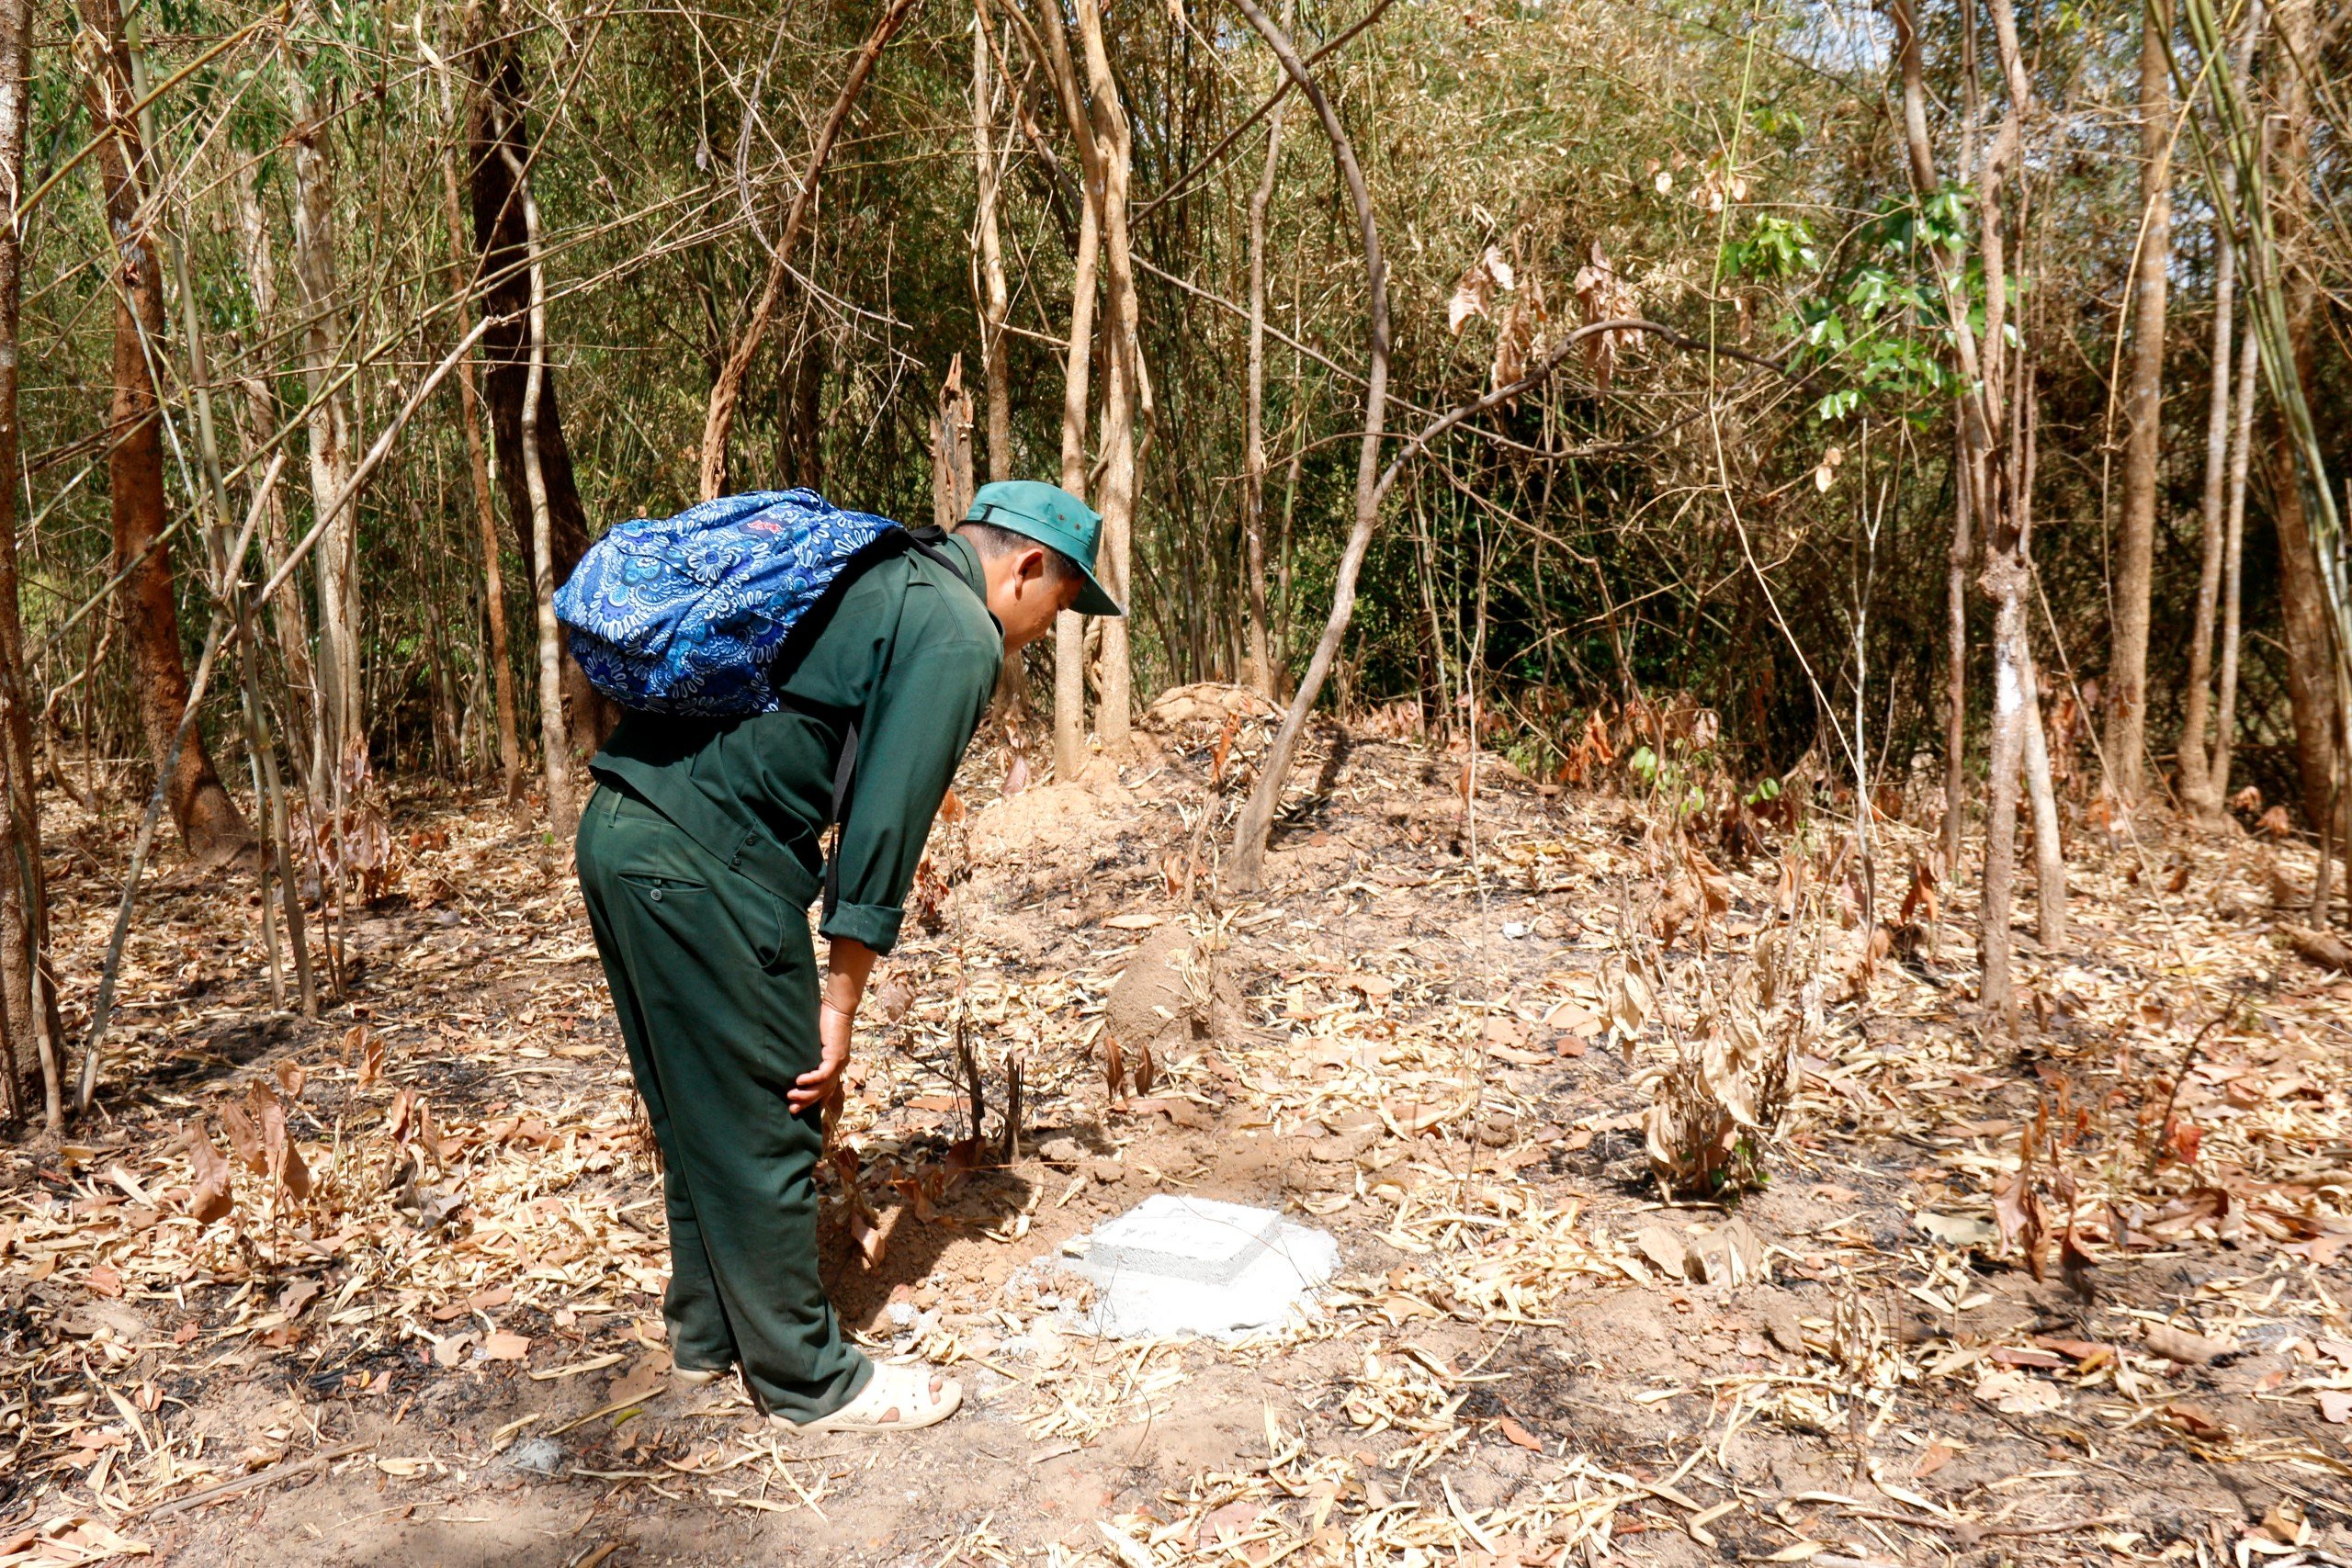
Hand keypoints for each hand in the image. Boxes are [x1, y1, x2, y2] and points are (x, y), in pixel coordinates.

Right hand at [790, 998, 852, 1113]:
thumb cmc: (826, 1020)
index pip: (827, 1088)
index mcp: (835, 1064)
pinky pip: (824, 1073)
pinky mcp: (836, 1055)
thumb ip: (809, 1052)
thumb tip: (793, 1059)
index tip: (802, 1108)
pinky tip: (799, 1081)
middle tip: (792, 1110)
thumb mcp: (816, 1042)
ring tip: (791, 1097)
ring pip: (823, 1086)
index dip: (816, 1101)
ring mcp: (839, 1062)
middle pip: (823, 1092)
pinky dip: (811, 1079)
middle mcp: (839, 1066)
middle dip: (807, 1102)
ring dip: (807, 1094)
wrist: (838, 1007)